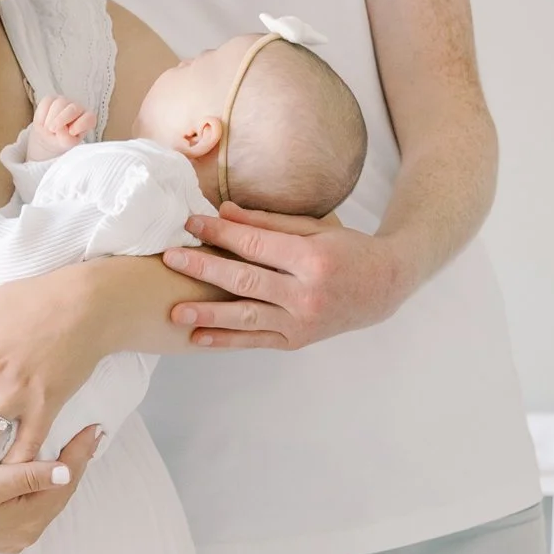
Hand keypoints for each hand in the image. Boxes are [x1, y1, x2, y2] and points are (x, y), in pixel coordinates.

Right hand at [0, 426, 101, 550]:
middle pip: (58, 492)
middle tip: (87, 435)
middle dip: (71, 463)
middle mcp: (23, 531)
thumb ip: (30, 477)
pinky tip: (32, 465)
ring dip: (52, 472)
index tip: (94, 428)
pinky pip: (24, 501)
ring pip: (41, 497)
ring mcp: (7, 532)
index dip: (80, 453)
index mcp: (27, 521)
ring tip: (65, 447)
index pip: (65, 482)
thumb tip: (68, 471)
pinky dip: (33, 481)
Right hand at [27, 95, 91, 160]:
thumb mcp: (66, 143)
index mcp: (87, 119)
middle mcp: (78, 108)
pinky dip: (42, 115)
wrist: (48, 136)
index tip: (71, 132)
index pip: (89, 117)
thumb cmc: (62, 139)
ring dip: (50, 119)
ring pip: (59, 104)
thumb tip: (59, 129)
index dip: (80, 124)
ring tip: (48, 129)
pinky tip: (43, 123)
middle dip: (61, 119)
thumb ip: (66, 138)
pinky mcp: (51, 99)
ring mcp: (65, 101)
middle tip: (52, 129)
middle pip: (73, 108)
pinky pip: (46, 103)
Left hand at [161, 204, 412, 349]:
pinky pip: (254, 341)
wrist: (382, 288)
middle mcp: (306, 295)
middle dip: (204, 268)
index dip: (221, 233)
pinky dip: (226, 340)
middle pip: (245, 281)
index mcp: (312, 260)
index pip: (256, 246)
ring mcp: (301, 323)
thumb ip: (268, 224)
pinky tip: (199, 337)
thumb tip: (224, 212)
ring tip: (174, 311)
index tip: (191, 223)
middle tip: (170, 258)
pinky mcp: (296, 341)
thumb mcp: (315, 229)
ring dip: (208, 313)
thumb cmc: (348, 251)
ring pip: (246, 318)